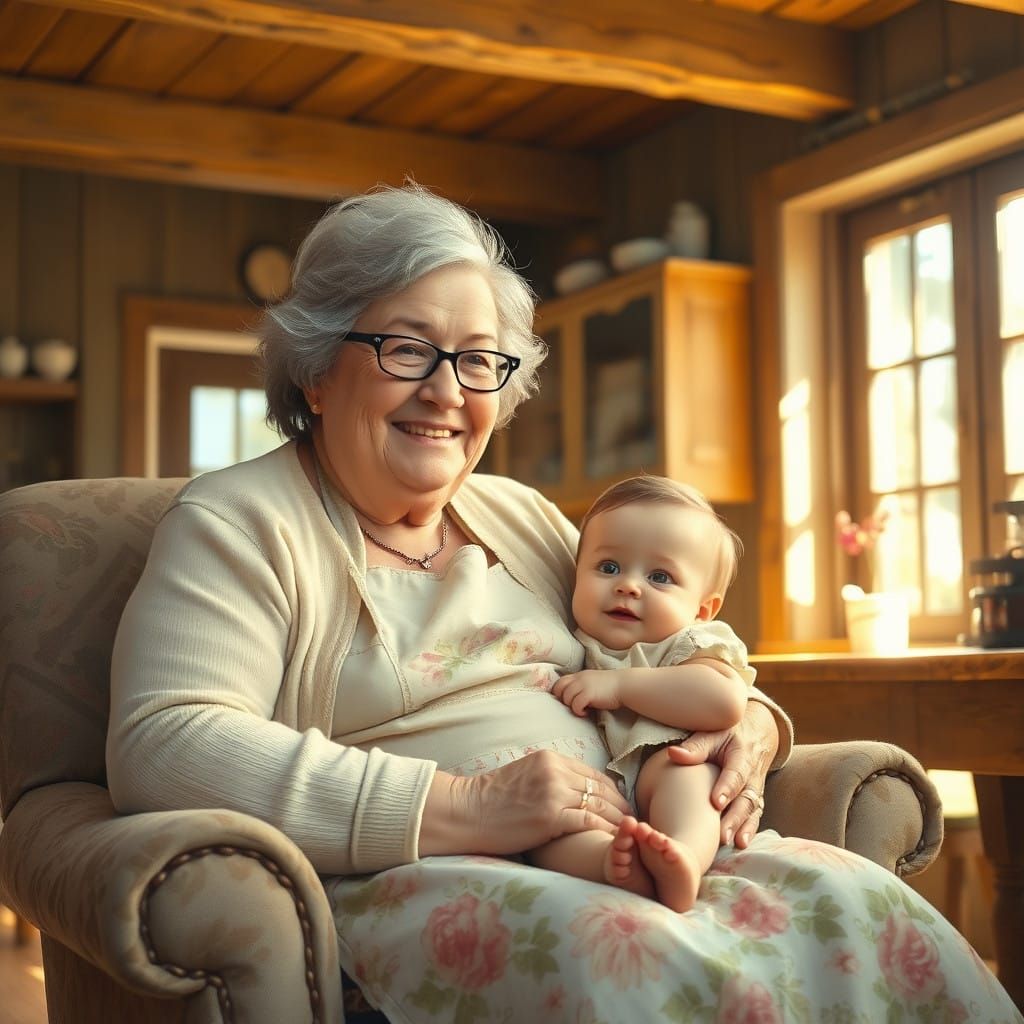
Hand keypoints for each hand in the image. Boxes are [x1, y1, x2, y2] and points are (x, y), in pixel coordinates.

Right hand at [422, 750, 631, 856]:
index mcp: (549, 758)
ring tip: (631, 832)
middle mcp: (555, 770)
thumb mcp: (525, 776)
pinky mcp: (551, 815)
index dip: (612, 790)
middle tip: (635, 821)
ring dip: (619, 819)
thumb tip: (571, 790)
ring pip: (599, 803)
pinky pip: (589, 821)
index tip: (622, 804)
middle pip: (601, 787)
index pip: (592, 773)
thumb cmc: (492, 800)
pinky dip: (605, 829)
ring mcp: (553, 791)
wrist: (467, 811)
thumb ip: (549, 778)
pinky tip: (615, 839)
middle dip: (621, 804)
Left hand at [551, 669, 622, 715]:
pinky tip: (586, 713)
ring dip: (571, 706)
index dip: (559, 693)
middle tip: (571, 706)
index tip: (566, 701)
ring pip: (566, 697)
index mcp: (580, 675)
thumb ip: (582, 686)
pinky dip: (578, 711)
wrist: (625, 685)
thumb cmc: (612, 686)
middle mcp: (579, 678)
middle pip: (559, 688)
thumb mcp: (593, 681)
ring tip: (582, 710)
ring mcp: (583, 685)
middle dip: (561, 699)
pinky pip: (575, 704)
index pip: (560, 681)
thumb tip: (573, 697)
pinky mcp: (589, 694)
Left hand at [665, 701, 777, 847]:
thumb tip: (674, 754)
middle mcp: (752, 775)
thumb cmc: (727, 735)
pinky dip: (750, 830)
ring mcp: (755, 789)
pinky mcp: (755, 799)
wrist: (755, 735)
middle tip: (721, 834)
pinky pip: (755, 816)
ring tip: (728, 841)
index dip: (727, 787)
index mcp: (741, 755)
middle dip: (734, 817)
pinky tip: (741, 843)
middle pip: (745, 798)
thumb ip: (696, 746)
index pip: (736, 773)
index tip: (716, 802)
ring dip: (741, 826)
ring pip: (751, 810)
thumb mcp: (713, 734)